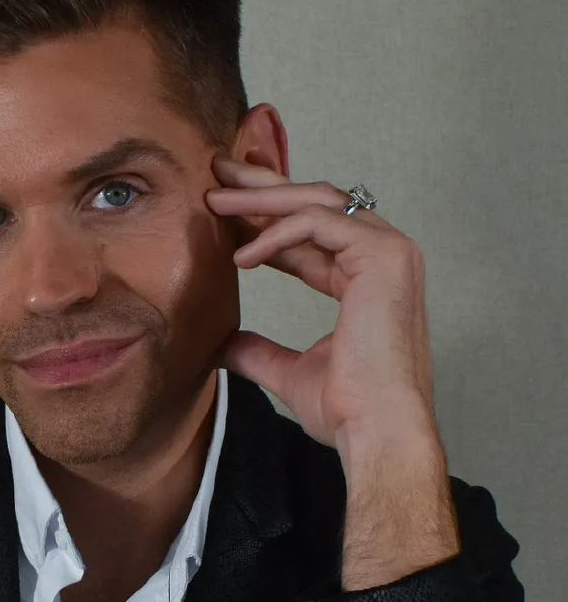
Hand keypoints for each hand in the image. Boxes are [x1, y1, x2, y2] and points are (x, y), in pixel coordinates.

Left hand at [206, 157, 436, 451]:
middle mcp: (383, 257)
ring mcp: (389, 252)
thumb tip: (222, 346)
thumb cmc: (348, 411)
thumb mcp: (290, 373)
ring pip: (317, 201)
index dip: (263, 221)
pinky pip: (318, 223)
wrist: (376, 430)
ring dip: (260, 197)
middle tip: (217, 171)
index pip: (310, 234)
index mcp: (366, 280)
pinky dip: (276, 233)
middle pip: (316, 202)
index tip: (221, 211)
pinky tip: (241, 255)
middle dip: (262, 185)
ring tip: (213, 198)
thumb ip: (259, 352)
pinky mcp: (383, 256)